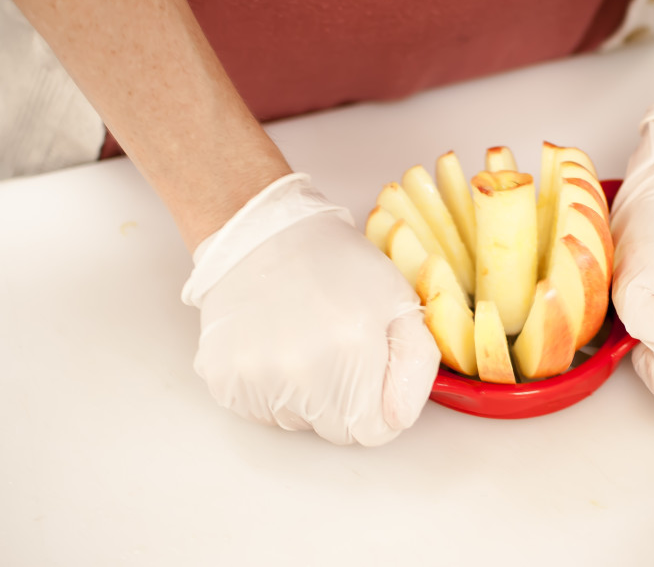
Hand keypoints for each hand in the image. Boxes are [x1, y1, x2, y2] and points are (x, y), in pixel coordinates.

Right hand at [181, 173, 440, 445]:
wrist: (265, 234)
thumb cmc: (338, 265)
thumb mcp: (401, 300)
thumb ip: (416, 364)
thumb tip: (398, 418)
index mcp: (354, 352)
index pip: (375, 431)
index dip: (380, 403)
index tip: (372, 371)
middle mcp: (302, 373)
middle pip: (336, 431)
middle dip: (345, 402)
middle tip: (337, 351)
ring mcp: (257, 379)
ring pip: (298, 423)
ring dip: (306, 396)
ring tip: (303, 341)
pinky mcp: (224, 380)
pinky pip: (260, 411)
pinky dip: (271, 388)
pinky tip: (274, 346)